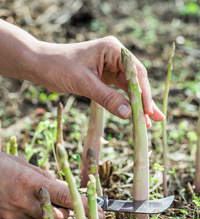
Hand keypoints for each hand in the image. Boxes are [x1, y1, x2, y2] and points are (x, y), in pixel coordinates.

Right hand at [0, 153, 103, 218]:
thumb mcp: (21, 164)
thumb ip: (44, 177)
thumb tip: (62, 186)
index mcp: (30, 184)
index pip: (66, 197)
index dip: (86, 205)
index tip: (102, 212)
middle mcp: (23, 204)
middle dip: (64, 212)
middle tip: (57, 201)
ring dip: (44, 215)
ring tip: (29, 199)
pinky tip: (16, 206)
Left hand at [35, 36, 164, 124]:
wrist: (40, 65)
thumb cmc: (59, 67)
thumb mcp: (85, 84)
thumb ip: (108, 98)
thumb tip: (129, 114)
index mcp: (113, 50)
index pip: (135, 72)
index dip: (143, 93)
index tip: (147, 111)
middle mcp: (114, 56)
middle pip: (135, 81)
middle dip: (145, 101)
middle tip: (156, 118)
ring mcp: (109, 67)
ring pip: (128, 88)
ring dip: (137, 104)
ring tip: (148, 122)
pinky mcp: (103, 77)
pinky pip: (118, 91)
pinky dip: (124, 103)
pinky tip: (132, 114)